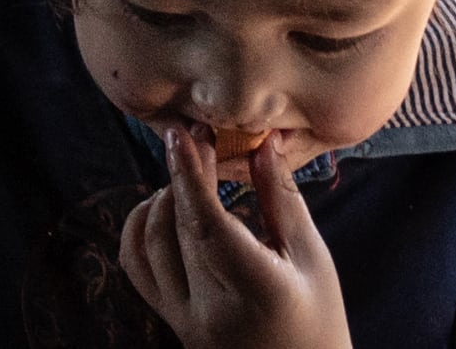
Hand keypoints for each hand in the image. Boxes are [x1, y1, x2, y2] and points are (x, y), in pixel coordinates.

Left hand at [120, 128, 349, 348]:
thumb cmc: (318, 319)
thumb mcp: (312, 259)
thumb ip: (282, 200)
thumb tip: (262, 143)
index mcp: (256, 293)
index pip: (207, 228)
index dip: (189, 177)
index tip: (183, 134)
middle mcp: (210, 311)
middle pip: (178, 230)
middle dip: (182, 177)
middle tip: (197, 140)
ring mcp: (184, 321)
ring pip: (148, 247)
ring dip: (160, 202)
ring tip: (187, 179)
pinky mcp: (170, 322)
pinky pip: (137, 270)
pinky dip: (139, 230)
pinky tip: (160, 210)